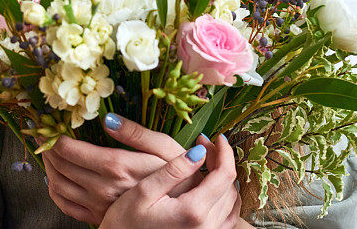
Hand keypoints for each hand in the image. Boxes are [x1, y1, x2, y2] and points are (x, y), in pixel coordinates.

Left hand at [41, 113, 201, 224]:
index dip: (55, 136)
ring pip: (58, 185)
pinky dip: (54, 190)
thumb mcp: (164, 145)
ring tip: (50, 153)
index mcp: (116, 165)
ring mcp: (99, 205)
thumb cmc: (179, 173)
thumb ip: (135, 132)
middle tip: (47, 135)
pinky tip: (56, 178)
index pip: (70, 150)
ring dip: (48, 167)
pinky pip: (66, 205)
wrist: (185, 206)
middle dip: (48, 148)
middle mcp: (103, 187)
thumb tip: (107, 119)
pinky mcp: (99, 216)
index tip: (52, 125)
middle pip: (60, 165)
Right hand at [99, 133, 239, 227]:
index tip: (216, 137)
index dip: (224, 152)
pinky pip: (227, 218)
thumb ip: (174, 171)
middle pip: (230, 187)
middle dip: (222, 161)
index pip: (224, 174)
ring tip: (208, 163)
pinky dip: (225, 199)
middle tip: (204, 145)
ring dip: (224, 179)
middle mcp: (207, 226)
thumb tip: (199, 151)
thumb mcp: (144, 191)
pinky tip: (212, 188)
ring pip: (231, 202)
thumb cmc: (125, 223)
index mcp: (193, 211)